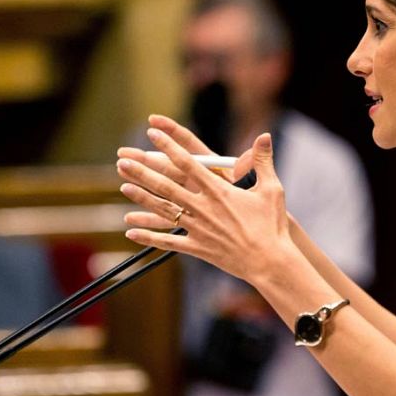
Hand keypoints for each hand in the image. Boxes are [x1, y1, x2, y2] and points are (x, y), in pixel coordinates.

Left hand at [117, 115, 292, 282]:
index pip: (188, 164)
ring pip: (164, 211)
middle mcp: (204, 208)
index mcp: (219, 191)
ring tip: (124, 186)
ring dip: (142, 198)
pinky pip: (168, 241)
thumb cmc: (272, 225)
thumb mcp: (272, 189)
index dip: (168, 147)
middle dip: (144, 171)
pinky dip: (149, 236)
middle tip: (123, 160)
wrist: (270, 261)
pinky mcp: (197, 248)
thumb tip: (265, 135)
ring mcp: (198, 229)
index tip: (153, 134)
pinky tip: (130, 231)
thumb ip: (263, 161)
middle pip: (167, 186)